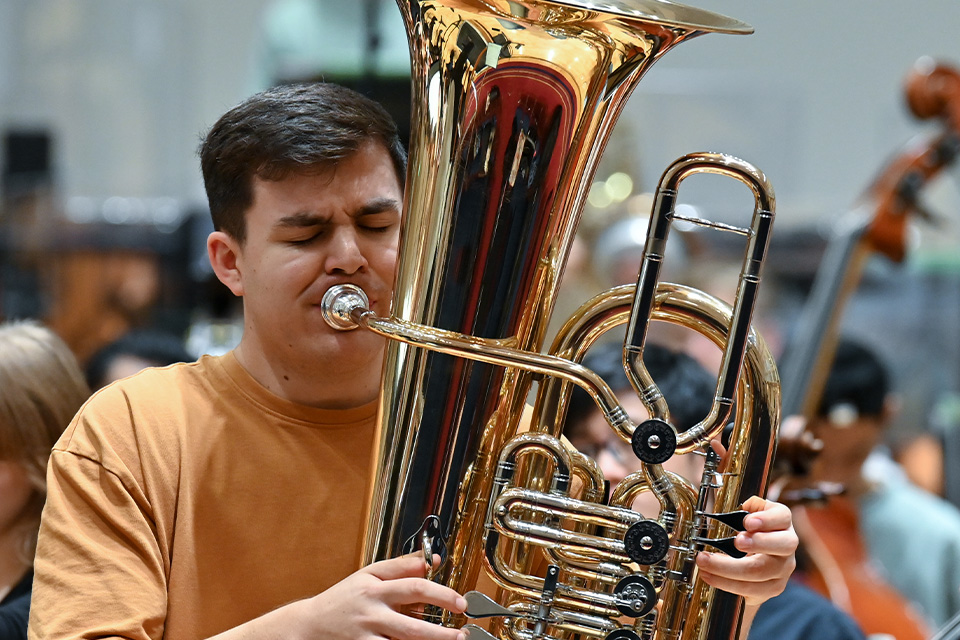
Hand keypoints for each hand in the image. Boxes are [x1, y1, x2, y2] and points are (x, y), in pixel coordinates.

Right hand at [280, 553, 466, 639]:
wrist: (308, 626)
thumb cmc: (342, 599)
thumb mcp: (368, 575)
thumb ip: (400, 566)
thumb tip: (431, 559)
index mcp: (375, 587)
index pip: (412, 586)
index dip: (440, 593)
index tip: (460, 601)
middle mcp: (371, 611)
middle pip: (411, 624)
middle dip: (440, 631)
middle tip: (461, 633)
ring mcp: (366, 634)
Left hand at [695, 495, 797, 606]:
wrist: (751, 565)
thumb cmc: (746, 533)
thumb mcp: (745, 515)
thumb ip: (742, 508)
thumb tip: (741, 506)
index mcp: (781, 522)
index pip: (782, 517)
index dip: (767, 519)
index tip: (747, 522)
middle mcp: (787, 545)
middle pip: (782, 545)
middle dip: (758, 543)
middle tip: (736, 541)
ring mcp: (782, 568)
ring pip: (761, 571)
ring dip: (728, 567)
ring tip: (705, 560)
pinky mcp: (772, 587)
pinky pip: (751, 589)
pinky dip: (726, 583)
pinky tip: (709, 575)